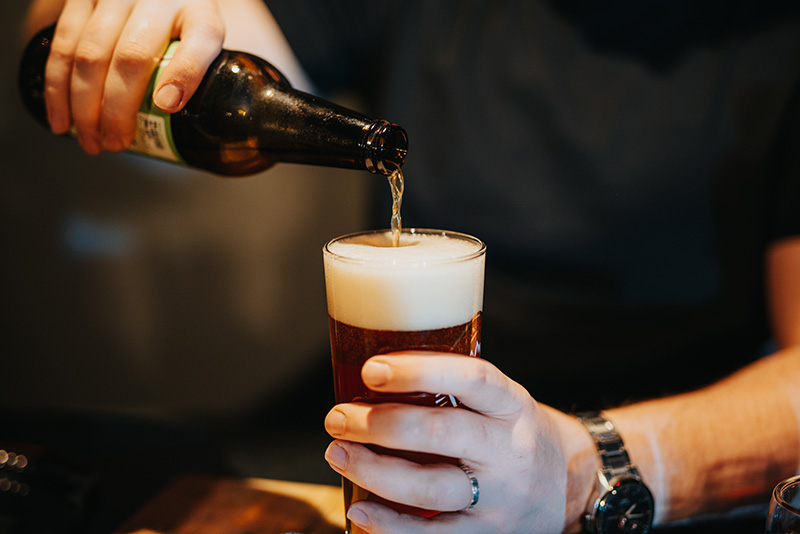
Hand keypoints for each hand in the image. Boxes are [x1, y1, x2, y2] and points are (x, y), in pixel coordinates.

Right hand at [42, 0, 224, 153]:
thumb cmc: (182, 31)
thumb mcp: (204, 49)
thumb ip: (205, 81)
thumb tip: (197, 139)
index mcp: (199, 15)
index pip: (201, 38)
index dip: (184, 73)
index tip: (166, 105)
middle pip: (134, 56)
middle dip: (119, 109)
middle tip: (116, 144)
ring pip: (92, 53)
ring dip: (85, 106)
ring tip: (91, 141)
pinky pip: (62, 44)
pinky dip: (58, 88)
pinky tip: (62, 120)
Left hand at [323, 352, 594, 533]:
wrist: (567, 485)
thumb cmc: (512, 433)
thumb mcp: (501, 401)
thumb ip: (455, 389)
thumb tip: (375, 373)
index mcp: (512, 405)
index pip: (472, 379)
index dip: (420, 372)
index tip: (372, 370)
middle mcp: (509, 450)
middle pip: (441, 434)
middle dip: (380, 424)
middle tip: (339, 417)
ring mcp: (500, 498)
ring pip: (430, 489)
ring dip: (375, 471)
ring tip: (338, 454)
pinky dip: (391, 526)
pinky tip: (360, 509)